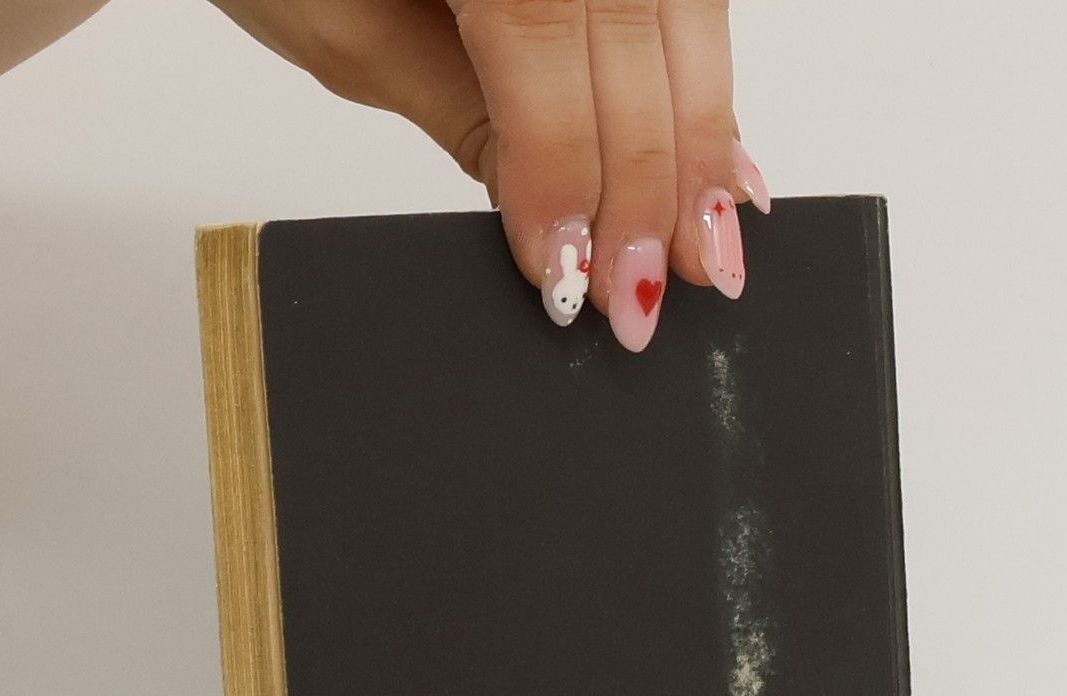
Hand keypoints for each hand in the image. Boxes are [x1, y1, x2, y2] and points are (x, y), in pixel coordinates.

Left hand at [209, 0, 769, 350]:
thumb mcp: (344, 26)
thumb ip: (460, 111)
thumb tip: (557, 211)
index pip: (542, 36)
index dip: (566, 169)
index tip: (571, 273)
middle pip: (636, 29)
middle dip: (649, 182)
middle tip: (645, 295)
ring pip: (689, 14)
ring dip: (701, 146)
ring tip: (703, 253)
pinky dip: (707, 88)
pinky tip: (722, 166)